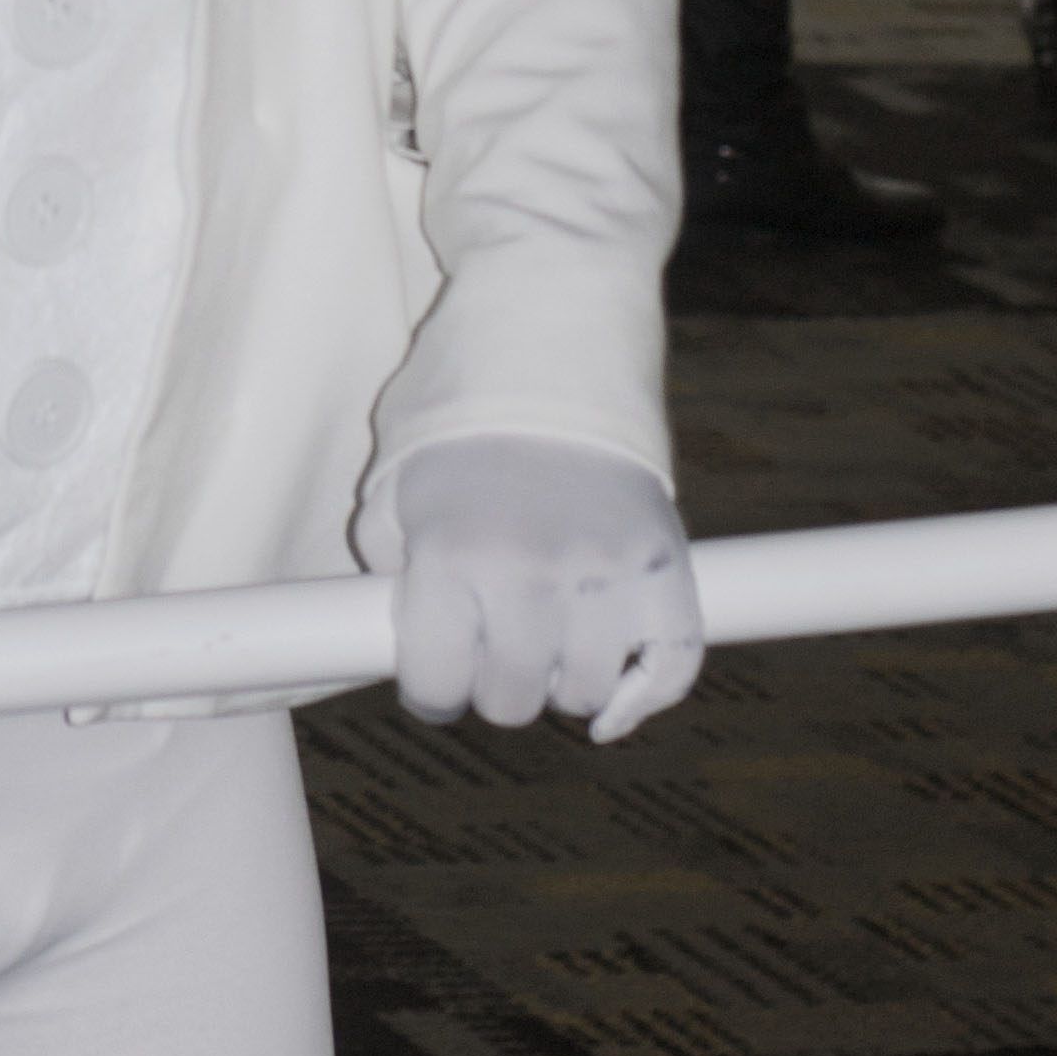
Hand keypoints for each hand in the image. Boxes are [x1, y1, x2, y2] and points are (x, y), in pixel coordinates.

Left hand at [383, 436, 701, 745]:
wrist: (554, 351)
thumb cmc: (464, 423)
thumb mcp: (396, 484)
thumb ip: (387, 563)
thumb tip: (389, 636)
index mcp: (452, 554)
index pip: (435, 684)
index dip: (430, 691)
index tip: (436, 681)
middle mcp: (530, 573)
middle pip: (510, 701)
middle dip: (494, 682)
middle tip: (492, 645)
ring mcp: (606, 576)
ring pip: (583, 694)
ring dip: (561, 679)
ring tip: (547, 634)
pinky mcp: (666, 570)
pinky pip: (669, 671)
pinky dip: (643, 697)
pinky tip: (611, 703)